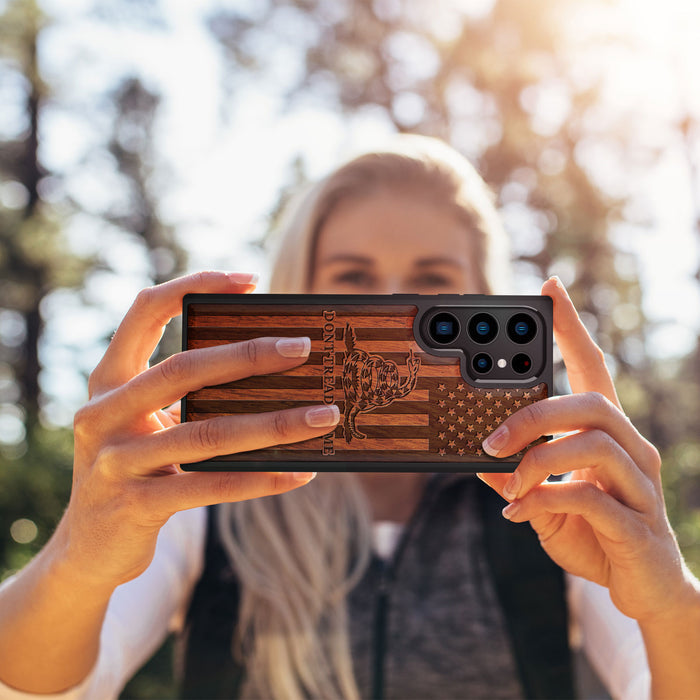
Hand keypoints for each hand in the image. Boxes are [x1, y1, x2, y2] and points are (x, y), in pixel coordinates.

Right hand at [55, 271, 339, 589]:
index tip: (250, 279)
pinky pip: (211, 487)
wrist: (87, 548)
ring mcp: (116, 462)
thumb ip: (185, 396)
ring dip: (274, 424)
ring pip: (207, 433)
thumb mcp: (145, 423)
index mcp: (109, 380)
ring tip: (324, 416)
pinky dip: (261, 479)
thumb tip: (270, 369)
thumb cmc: (133, 469)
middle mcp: (104, 414)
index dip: (194, 286)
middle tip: (303, 348)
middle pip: (182, 369)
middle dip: (248, 355)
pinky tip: (301, 473)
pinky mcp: (136, 506)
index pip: (145, 311)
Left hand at [478, 276, 694, 623]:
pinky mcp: (637, 524)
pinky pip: (590, 497)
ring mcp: (639, 486)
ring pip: (593, 443)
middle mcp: (631, 449)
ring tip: (509, 483)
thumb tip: (479, 460)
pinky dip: (546, 499)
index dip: (572, 328)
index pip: (592, 369)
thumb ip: (517, 477)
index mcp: (607, 435)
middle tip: (490, 441)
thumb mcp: (544, 501)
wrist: (643, 590)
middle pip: (590, 403)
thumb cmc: (594, 534)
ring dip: (538, 459)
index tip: (550, 289)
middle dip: (534, 415)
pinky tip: (521, 513)